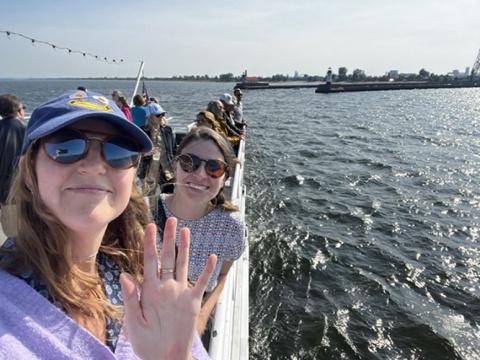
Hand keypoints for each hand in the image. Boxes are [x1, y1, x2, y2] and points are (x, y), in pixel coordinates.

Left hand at [120, 218, 216, 359]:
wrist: (164, 358)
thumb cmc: (146, 343)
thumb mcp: (133, 321)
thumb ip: (130, 297)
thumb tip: (125, 274)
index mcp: (149, 290)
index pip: (148, 261)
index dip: (149, 243)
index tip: (149, 227)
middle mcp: (165, 287)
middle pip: (167, 257)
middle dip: (168, 238)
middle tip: (170, 219)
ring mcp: (180, 293)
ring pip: (183, 264)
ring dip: (185, 247)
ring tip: (185, 230)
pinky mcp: (192, 302)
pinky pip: (200, 283)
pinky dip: (206, 271)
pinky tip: (211, 257)